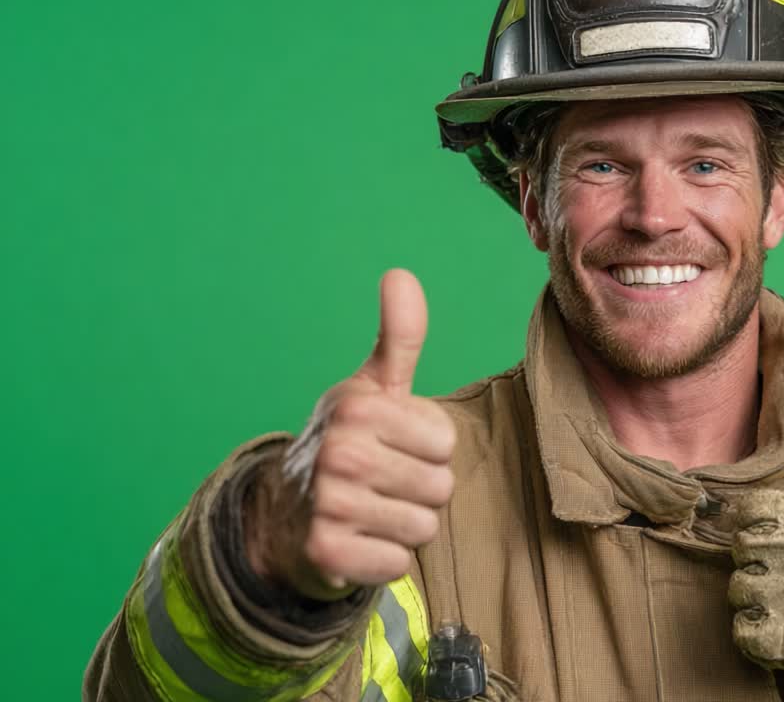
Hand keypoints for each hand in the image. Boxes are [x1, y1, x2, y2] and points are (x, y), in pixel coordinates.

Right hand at [247, 269, 455, 599]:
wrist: (284, 511)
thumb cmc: (347, 441)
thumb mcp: (373, 387)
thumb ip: (399, 336)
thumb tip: (401, 274)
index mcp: (357, 408)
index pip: (445, 442)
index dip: (427, 448)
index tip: (394, 445)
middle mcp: (339, 452)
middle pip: (440, 487)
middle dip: (419, 490)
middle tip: (382, 482)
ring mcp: (329, 503)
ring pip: (423, 528)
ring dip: (405, 525)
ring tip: (372, 509)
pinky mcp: (325, 551)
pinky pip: (397, 562)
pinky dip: (384, 558)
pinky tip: (358, 540)